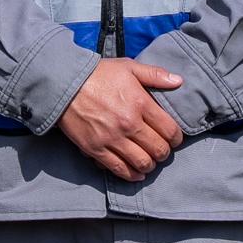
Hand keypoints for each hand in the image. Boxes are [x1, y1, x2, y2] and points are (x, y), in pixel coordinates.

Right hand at [54, 58, 185, 182]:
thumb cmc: (98, 74)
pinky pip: (119, 169)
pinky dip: (131, 175)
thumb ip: (155, 74)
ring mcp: (112, 139)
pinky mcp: (96, 149)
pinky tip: (136, 173)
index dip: (177, 138)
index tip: (175, 139)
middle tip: (162, 151)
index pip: (169, 130)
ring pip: (142, 163)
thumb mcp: (128, 67)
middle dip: (164, 153)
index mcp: (140, 103)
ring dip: (150, 166)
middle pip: (158, 150)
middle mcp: (129, 124)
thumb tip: (178, 81)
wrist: (64, 84)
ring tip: (149, 162)